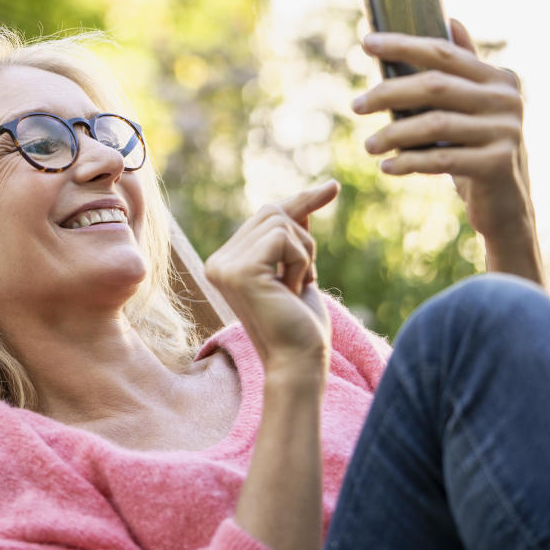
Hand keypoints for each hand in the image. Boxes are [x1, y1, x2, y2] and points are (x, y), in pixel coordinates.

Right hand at [204, 181, 339, 377]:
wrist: (299, 362)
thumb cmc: (301, 324)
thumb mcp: (299, 270)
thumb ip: (294, 237)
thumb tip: (311, 195)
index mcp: (225, 262)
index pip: (265, 216)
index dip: (300, 203)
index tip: (333, 187)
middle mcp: (217, 261)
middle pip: (272, 212)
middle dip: (303, 240)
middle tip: (305, 279)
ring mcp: (224, 266)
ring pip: (280, 222)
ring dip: (304, 253)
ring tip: (296, 288)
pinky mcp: (240, 271)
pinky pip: (284, 238)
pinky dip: (302, 261)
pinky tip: (293, 290)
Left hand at [353, 20, 535, 245]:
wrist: (506, 203)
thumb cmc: (478, 147)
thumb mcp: (474, 106)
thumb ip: (463, 68)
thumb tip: (450, 19)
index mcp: (498, 78)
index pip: (443, 52)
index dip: (404, 45)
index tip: (366, 43)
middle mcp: (507, 99)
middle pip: (435, 86)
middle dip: (389, 93)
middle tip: (355, 105)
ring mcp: (505, 131)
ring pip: (434, 123)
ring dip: (393, 134)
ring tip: (368, 145)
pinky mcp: (497, 164)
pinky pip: (441, 158)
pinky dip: (408, 162)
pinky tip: (386, 167)